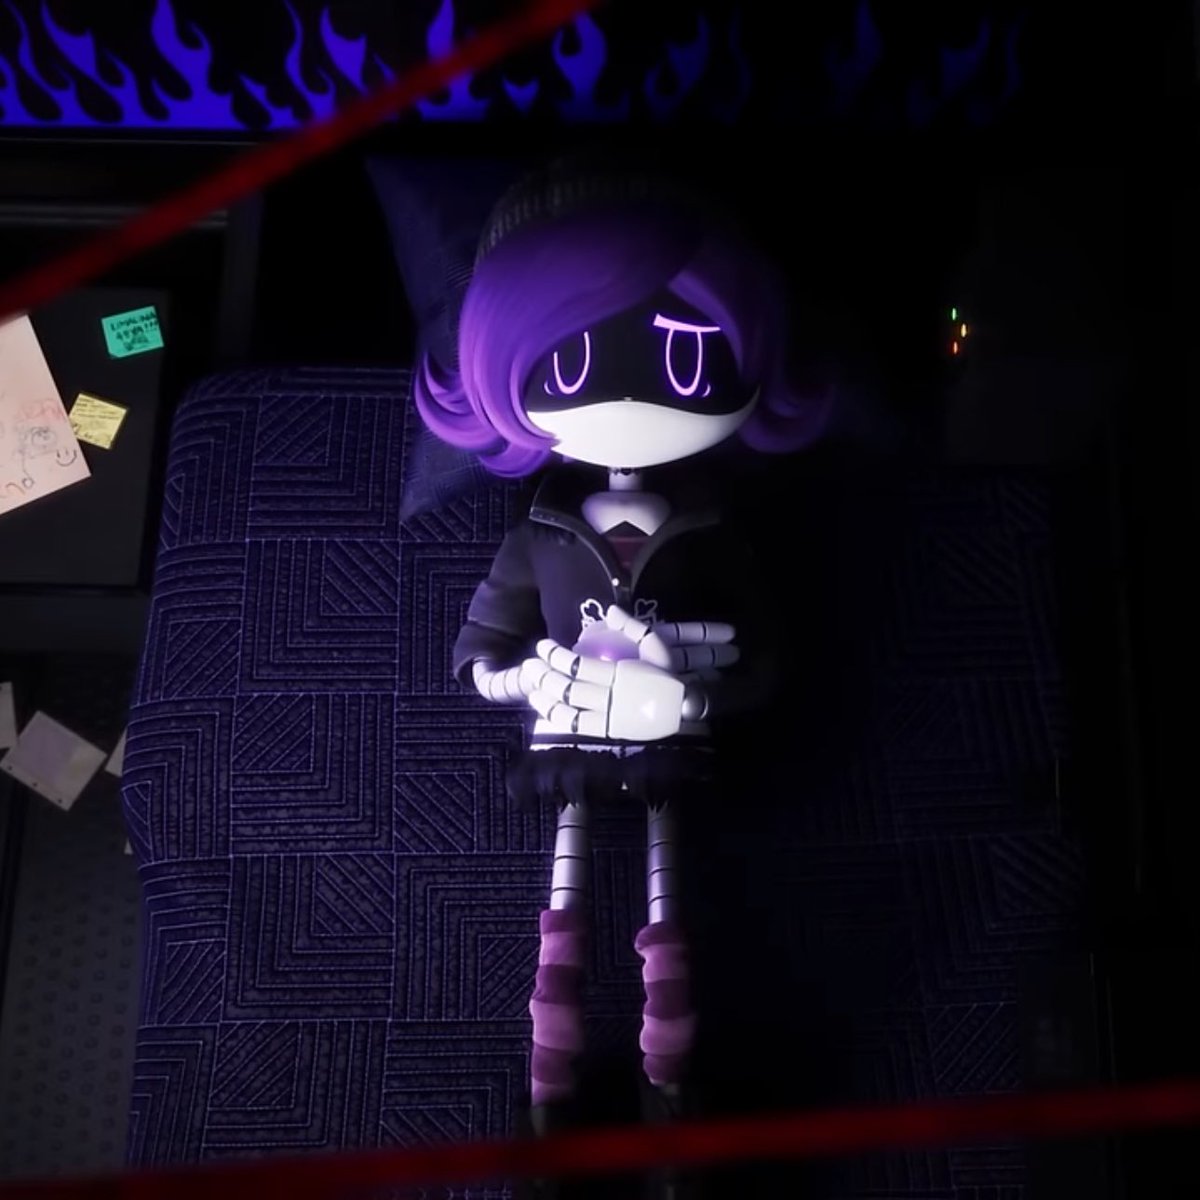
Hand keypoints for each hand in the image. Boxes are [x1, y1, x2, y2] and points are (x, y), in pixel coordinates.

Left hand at [520, 606, 739, 738]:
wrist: (683, 709)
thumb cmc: (668, 675)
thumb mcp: (657, 645)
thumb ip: (634, 626)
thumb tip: (610, 610)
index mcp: (621, 674)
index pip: (578, 665)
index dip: (555, 656)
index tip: (543, 645)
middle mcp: (611, 697)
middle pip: (568, 686)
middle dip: (544, 674)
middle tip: (530, 663)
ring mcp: (607, 717)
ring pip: (567, 707)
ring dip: (544, 695)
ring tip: (531, 684)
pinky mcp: (606, 732)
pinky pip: (576, 725)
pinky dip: (555, 716)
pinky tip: (542, 706)